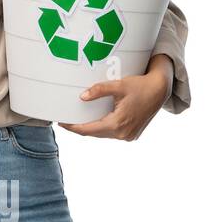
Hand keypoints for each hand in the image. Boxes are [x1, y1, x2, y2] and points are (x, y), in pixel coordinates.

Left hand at [58, 57, 172, 140]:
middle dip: (81, 128)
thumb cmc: (141, 86)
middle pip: (95, 134)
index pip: (88, 130)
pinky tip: (97, 121)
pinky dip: (104, 128)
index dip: (73, 127)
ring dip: (93, 129)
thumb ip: (99, 90)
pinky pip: (113, 133)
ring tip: (80, 121)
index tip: (61, 123)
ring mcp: (128, 136)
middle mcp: (122, 134)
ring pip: (104, 134)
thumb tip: (82, 97)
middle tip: (67, 120)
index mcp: (117, 124)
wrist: (160, 90)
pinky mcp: (132, 134)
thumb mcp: (119, 85)